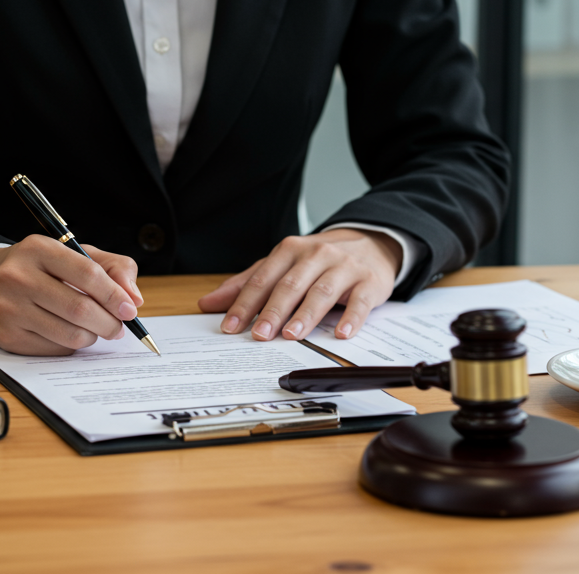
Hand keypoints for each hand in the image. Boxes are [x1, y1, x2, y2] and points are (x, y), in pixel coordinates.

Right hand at [0, 235, 143, 355]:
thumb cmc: (36, 269)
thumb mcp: (70, 254)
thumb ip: (111, 267)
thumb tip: (133, 298)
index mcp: (38, 249)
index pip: (87, 274)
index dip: (115, 295)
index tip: (129, 309)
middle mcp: (18, 277)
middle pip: (80, 308)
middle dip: (109, 322)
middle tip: (118, 327)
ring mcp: (9, 308)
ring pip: (70, 333)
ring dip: (93, 336)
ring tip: (95, 329)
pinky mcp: (7, 336)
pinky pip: (55, 348)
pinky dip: (71, 344)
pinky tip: (68, 332)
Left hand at [198, 228, 402, 341]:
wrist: (370, 242)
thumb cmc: (319, 260)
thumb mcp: (282, 265)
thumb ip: (247, 283)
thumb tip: (208, 303)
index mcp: (290, 250)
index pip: (263, 279)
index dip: (244, 303)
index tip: (230, 326)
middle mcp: (316, 255)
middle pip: (290, 285)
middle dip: (273, 311)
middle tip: (259, 335)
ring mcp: (344, 267)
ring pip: (322, 291)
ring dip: (305, 315)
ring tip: (291, 335)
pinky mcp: (369, 282)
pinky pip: (360, 301)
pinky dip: (352, 318)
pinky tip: (341, 334)